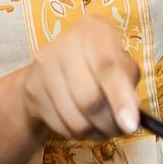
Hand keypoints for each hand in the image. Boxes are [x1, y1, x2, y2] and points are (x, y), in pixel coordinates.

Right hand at [16, 14, 142, 140]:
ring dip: (94, 132)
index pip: (107, 66)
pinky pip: (60, 126)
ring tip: (103, 127)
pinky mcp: (32, 90)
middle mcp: (65, 43)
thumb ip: (129, 85)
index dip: (121, 98)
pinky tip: (83, 124)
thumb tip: (130, 118)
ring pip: (74, 118)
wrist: (53, 68)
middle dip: (108, 123)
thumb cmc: (98, 64)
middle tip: (120, 130)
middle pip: (88, 98)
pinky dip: (77, 134)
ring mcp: (44, 67)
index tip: (130, 125)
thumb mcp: (120, 64)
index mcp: (93, 29)